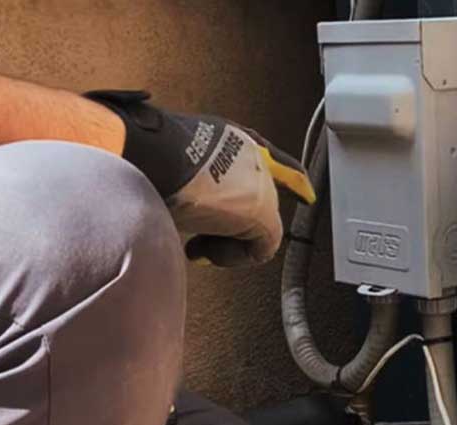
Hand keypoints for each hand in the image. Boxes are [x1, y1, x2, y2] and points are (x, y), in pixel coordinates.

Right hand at [86, 90, 314, 266]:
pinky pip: (261, 247)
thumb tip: (178, 201)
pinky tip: (205, 250)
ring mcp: (260, 182)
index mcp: (234, 136)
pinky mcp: (263, 213)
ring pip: (258, 225)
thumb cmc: (150, 153)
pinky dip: (234, 256)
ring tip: (197, 244)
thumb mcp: (171, 160)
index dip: (291, 178)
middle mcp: (253, 155)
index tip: (306, 191)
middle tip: (201, 238)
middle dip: (232, 224)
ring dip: (227, 242)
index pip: (272, 158)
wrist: (155, 155)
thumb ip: (188, 177)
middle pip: (260, 199)